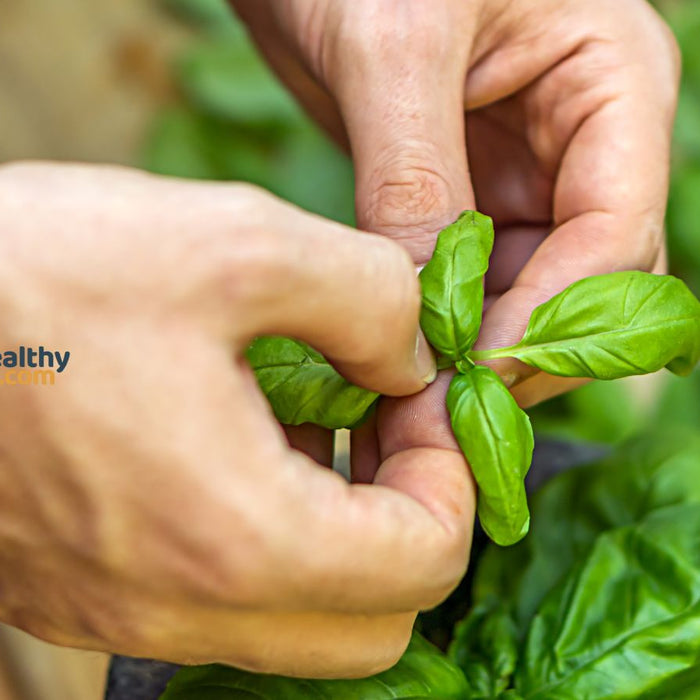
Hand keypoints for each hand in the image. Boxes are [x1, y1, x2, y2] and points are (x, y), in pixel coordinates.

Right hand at [0, 162, 473, 677]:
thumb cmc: (32, 276)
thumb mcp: (233, 244)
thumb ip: (365, 298)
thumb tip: (412, 355)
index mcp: (238, 538)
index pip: (428, 562)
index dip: (449, 471)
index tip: (417, 396)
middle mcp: (185, 606)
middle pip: (375, 617)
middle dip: (408, 514)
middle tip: (378, 415)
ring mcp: (131, 611)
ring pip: (304, 616)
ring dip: (342, 523)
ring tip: (314, 416)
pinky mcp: (94, 587)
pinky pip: (226, 594)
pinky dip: (269, 529)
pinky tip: (241, 435)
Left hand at [232, 0, 678, 405]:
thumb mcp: (396, 46)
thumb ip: (417, 176)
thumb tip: (423, 307)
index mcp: (609, 88)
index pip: (616, 234)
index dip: (551, 319)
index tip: (477, 377)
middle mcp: (579, 144)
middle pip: (582, 281)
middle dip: (519, 350)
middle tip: (446, 413)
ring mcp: (521, 177)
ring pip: (525, 293)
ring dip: (478, 352)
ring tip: (417, 403)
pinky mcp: (462, 198)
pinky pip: (471, 282)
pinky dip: (442, 327)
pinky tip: (400, 360)